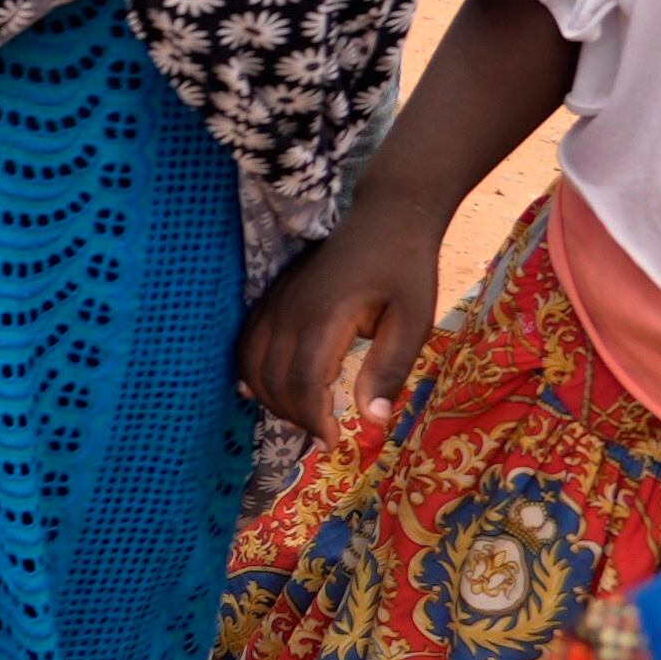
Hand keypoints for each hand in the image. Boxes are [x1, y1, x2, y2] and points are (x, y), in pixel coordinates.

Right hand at [235, 198, 446, 440]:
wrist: (385, 216)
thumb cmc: (405, 268)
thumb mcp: (414, 320)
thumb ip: (389, 369)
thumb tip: (373, 421)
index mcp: (324, 318)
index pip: (301, 383)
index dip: (312, 420)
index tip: (335, 443)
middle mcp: (290, 311)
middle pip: (271, 379)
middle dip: (293, 416)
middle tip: (324, 434)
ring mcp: (276, 302)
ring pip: (251, 363)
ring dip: (270, 397)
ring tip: (302, 415)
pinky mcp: (273, 297)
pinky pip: (246, 342)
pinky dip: (249, 372)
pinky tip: (262, 389)